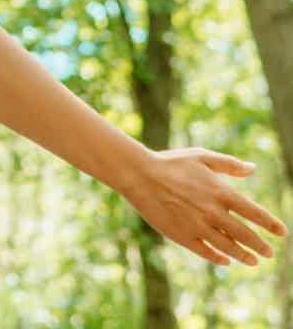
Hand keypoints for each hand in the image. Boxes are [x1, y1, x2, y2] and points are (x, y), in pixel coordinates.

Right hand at [120, 146, 288, 265]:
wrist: (139, 174)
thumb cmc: (171, 162)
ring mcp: (199, 226)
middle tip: (269, 253)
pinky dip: (219, 258)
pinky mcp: (183, 236)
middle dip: (260, 246)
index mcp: (220, 192)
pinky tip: (225, 259)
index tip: (281, 232)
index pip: (254, 213)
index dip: (270, 224)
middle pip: (245, 235)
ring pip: (229, 248)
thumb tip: (253, 169)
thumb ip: (229, 164)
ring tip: (253, 261)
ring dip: (244, 256)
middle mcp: (213, 212)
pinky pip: (207, 252)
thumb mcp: (201, 156)